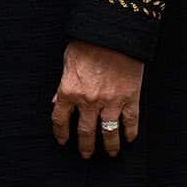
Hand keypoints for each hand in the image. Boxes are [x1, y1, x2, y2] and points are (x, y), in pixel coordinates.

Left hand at [50, 39, 143, 158]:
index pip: (60, 119)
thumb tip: (56, 101)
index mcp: (69, 90)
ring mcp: (111, 101)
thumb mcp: (67, 61)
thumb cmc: (88, 42)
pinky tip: (129, 139)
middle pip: (85, 132)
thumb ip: (62, 84)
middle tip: (86, 155)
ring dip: (109, 146)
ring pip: (109, 133)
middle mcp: (89, 100)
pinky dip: (130, 132)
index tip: (63, 141)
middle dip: (85, 146)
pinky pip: (131, 122)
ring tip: (110, 154)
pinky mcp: (130, 98)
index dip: (60, 133)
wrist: (114, 32)